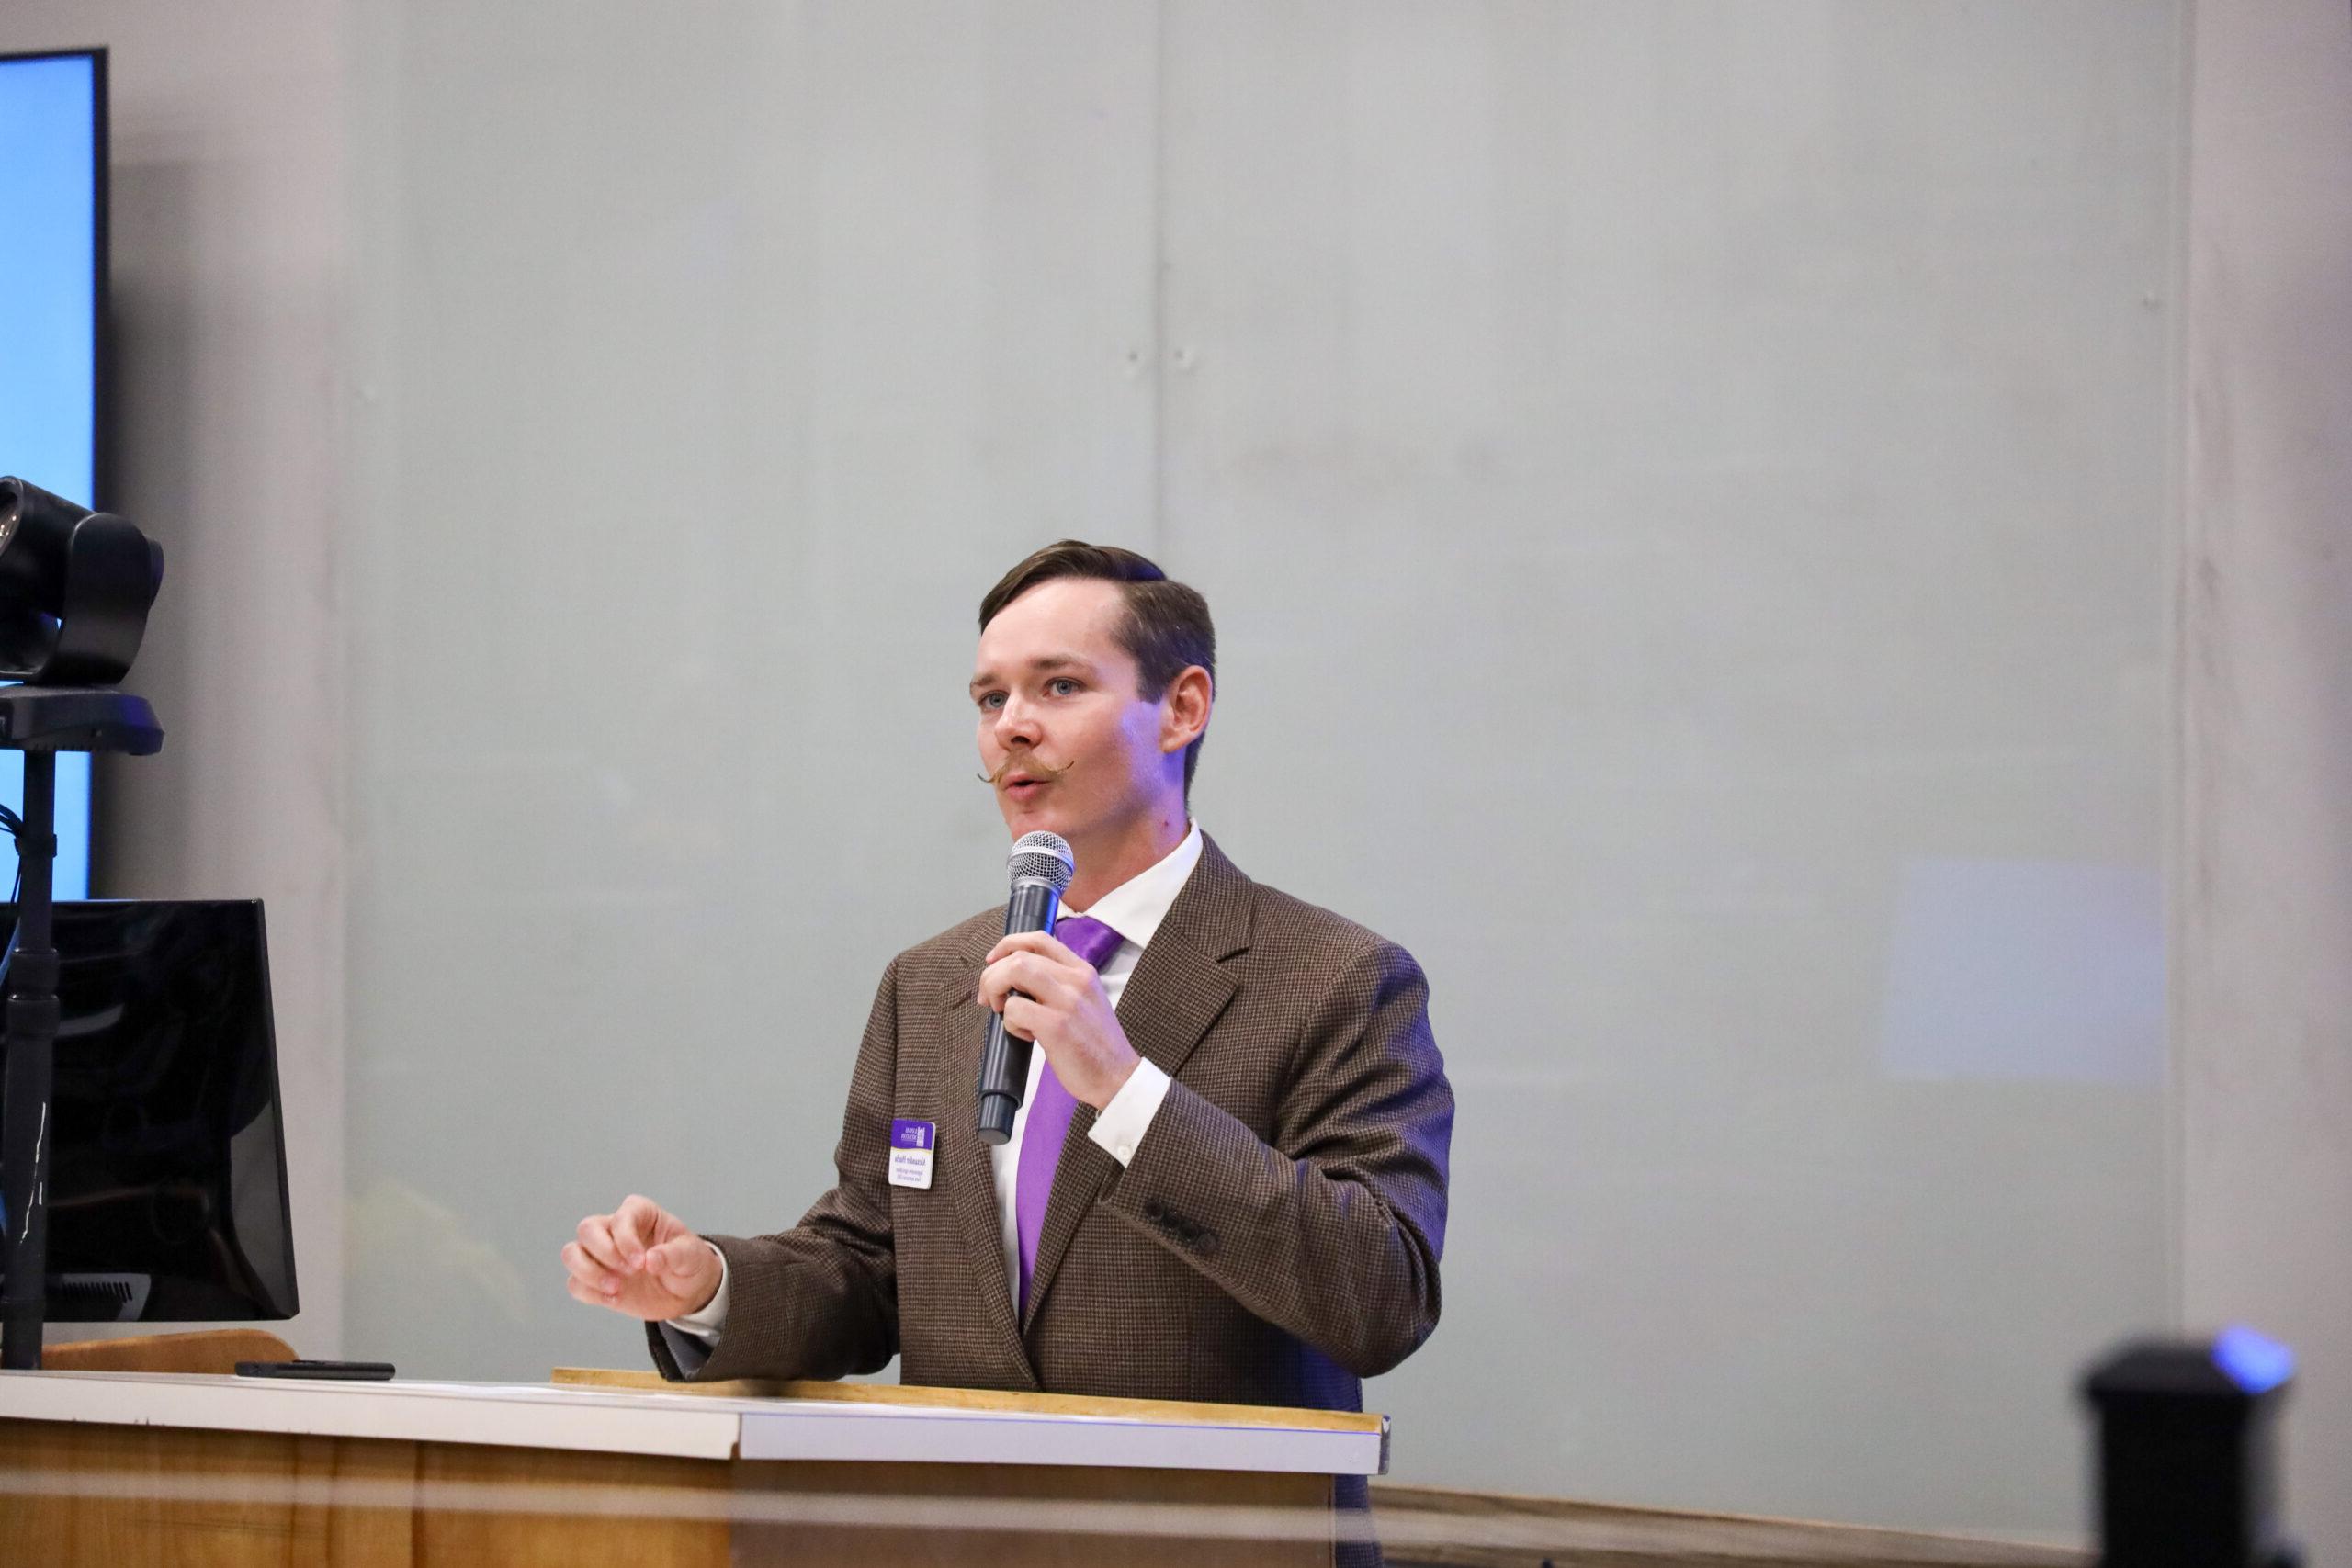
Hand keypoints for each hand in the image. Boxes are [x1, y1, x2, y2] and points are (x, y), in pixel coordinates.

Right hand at [562, 1194, 722, 1321]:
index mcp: (640, 1213)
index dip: (625, 1240)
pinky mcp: (595, 1280)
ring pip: (571, 1253)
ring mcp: (601, 1255)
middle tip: (630, 1273)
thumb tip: (651, 1260)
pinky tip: (615, 1299)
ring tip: (616, 1288)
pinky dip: (589, 1293)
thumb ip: (674, 1255)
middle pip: (586, 1229)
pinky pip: (575, 1283)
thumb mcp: (692, 1256)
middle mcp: (614, 1229)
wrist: (686, 1291)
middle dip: (604, 1253)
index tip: (641, 1263)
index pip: (620, 1218)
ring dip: (588, 1273)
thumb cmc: (689, 1262)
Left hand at [977, 930, 1142, 1109]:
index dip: (1008, 945)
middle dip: (992, 974)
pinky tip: (1026, 1036)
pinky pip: (1015, 1009)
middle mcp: (1077, 979)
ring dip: (996, 990)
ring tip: (1002, 1012)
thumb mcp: (1086, 1000)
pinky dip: (1009, 1023)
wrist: (1117, 1077)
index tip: (993, 961)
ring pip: (1014, 972)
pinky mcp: (1057, 1026)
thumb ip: (1059, 983)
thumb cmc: (1096, 1044)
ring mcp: (1067, 1001)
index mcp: (1083, 971)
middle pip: (1020, 955)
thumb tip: (1015, 979)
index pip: (1039, 938)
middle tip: (989, 998)